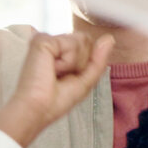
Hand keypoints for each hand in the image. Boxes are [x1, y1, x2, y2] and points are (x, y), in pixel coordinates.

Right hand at [0, 32, 115, 147]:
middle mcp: (52, 43)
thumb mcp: (85, 80)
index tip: (68, 78)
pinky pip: (71, 44)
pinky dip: (66, 62)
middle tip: (61, 76)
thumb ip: (98, 59)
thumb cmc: (56, 101)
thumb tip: (109, 39)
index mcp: (59, 51)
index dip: (85, 63)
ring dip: (74, 63)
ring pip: (81, 41)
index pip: (87, 44)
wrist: (38, 109)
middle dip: (81, 62)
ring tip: (55, 73)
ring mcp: (46, 40)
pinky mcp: (42, 40)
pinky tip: (51, 69)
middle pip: (86, 40)